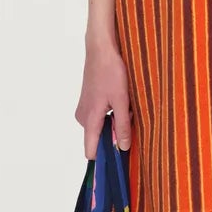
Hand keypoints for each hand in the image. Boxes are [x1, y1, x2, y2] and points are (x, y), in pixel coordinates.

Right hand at [77, 37, 132, 157]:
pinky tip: (119, 98)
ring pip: (102, 126)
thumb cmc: (111, 72)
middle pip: (100, 138)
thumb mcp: (122, 100)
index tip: (117, 163)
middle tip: (129, 116)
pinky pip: (101, 116)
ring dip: (115, 120)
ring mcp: (84, 109)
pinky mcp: (88, 102)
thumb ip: (122, 125)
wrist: (101, 49)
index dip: (104, 158)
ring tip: (125, 104)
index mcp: (89, 120)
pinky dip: (111, 111)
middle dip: (116, 132)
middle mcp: (83, 117)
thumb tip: (122, 147)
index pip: (90, 151)